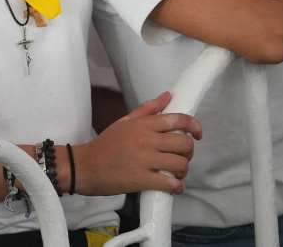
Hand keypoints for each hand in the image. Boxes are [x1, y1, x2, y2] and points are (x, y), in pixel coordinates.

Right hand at [75, 92, 201, 195]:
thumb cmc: (105, 144)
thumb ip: (148, 109)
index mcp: (143, 125)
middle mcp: (147, 140)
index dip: (195, 126)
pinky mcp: (142, 179)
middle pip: (184, 143)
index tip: (198, 134)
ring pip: (180, 164)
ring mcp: (145, 160)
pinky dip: (177, 187)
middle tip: (182, 157)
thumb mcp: (124, 121)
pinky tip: (173, 187)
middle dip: (189, 152)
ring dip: (183, 171)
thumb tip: (168, 95)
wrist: (84, 166)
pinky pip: (170, 183)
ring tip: (176, 174)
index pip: (178, 120)